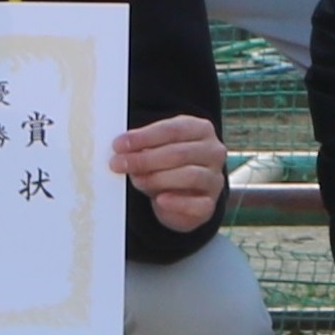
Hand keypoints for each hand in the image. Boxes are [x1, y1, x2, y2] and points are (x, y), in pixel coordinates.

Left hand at [114, 113, 229, 230]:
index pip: (173, 130)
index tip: (119, 144)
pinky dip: (177, 202)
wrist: (183, 196)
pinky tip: (160, 200)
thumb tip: (122, 152)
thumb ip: (143, 148)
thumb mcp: (156, 150)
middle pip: (180, 153)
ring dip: (157, 178)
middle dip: (145, 159)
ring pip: (190, 175)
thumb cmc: (167, 166)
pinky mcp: (209, 204)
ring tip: (136, 180)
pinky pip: (196, 204)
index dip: (144, 137)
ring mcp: (214, 178)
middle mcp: (213, 151)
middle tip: (119, 164)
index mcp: (201, 129)